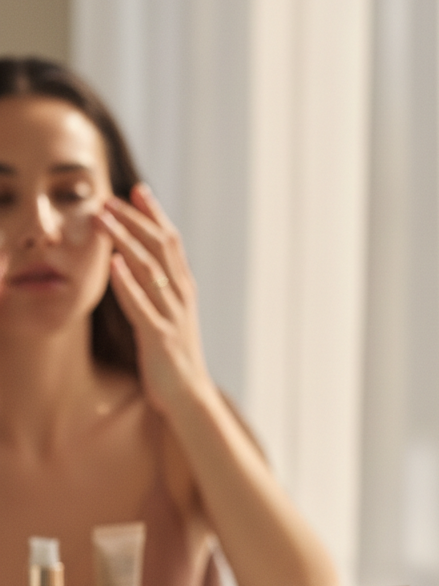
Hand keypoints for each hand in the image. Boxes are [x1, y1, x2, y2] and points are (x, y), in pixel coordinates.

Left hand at [97, 184, 214, 416]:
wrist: (189, 395)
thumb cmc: (175, 356)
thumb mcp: (170, 315)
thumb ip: (159, 288)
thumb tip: (139, 261)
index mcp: (184, 290)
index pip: (172, 243)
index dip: (156, 215)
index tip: (137, 190)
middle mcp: (181, 297)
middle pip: (161, 248)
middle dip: (135, 220)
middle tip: (109, 198)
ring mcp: (172, 316)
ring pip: (150, 270)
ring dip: (125, 241)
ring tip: (103, 219)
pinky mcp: (159, 337)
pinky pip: (141, 305)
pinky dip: (127, 283)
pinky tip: (112, 264)